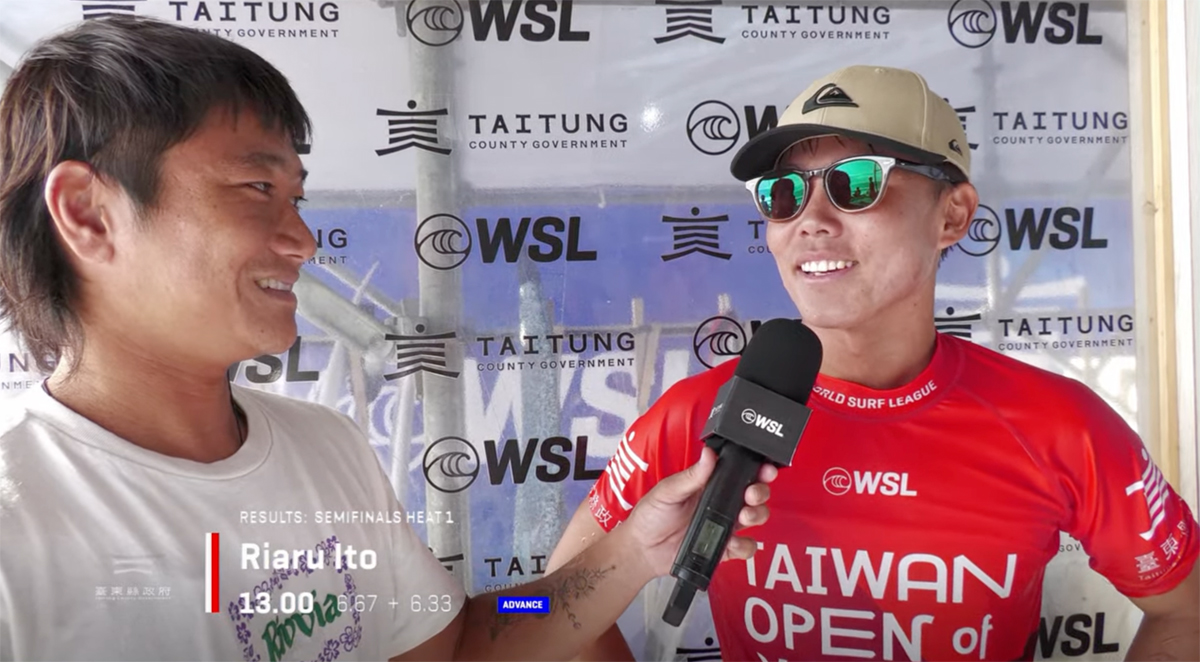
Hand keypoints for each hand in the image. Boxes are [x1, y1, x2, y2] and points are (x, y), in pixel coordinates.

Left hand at [623, 446, 775, 577]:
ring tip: (743, 517)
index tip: (765, 469)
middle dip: (760, 492)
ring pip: (755, 518)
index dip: (757, 470)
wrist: (642, 549)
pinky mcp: (723, 548)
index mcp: (710, 485)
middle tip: (751, 495)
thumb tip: (709, 454)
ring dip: (756, 516)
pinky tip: (731, 543)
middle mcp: (721, 503)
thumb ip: (691, 476)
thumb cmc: (651, 515)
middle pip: (755, 495)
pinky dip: (744, 545)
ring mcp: (724, 526)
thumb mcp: (668, 491)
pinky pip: (745, 547)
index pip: (740, 473)